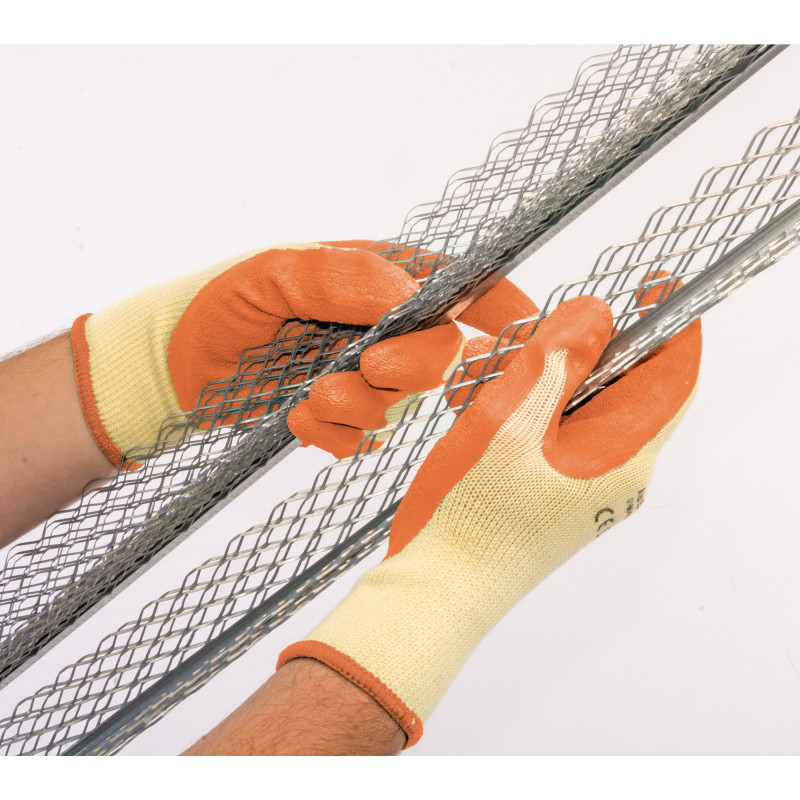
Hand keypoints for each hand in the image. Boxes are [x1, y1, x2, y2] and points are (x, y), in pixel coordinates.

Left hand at [73, 240, 536, 465]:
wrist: (180, 363)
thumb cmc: (227, 300)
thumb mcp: (281, 272)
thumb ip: (350, 280)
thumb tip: (414, 302)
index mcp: (381, 280)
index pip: (460, 288)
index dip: (502, 307)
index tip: (527, 329)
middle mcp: (384, 329)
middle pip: (441, 357)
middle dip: (410, 369)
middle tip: (366, 365)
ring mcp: (365, 377)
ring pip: (400, 405)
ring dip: (357, 405)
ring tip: (311, 394)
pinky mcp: (343, 417)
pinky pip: (363, 439)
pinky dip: (334, 434)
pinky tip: (299, 417)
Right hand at [277, 281, 701, 745]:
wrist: (440, 589)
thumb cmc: (473, 516)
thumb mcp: (512, 423)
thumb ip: (557, 363)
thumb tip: (595, 316)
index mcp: (622, 455)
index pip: (671, 377)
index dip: (668, 326)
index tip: (652, 285)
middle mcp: (614, 471)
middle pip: (621, 386)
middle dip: (579, 350)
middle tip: (529, 336)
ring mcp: (585, 485)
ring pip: (581, 407)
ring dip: (542, 379)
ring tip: (485, 376)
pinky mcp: (554, 491)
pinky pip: (554, 432)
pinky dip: (526, 408)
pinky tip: (480, 407)